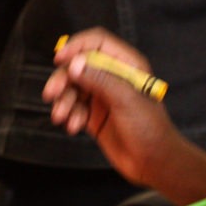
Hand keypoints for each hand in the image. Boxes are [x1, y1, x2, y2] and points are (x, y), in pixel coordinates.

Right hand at [42, 29, 178, 189]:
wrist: (154, 162)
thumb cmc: (149, 128)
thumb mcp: (125, 100)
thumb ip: (99, 79)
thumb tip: (74, 64)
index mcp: (126, 65)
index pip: (97, 43)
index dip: (76, 46)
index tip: (60, 59)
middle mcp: (112, 77)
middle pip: (78, 66)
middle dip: (63, 79)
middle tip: (51, 94)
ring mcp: (102, 96)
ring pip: (72, 88)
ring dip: (63, 101)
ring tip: (61, 117)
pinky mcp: (94, 115)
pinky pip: (74, 107)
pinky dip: (69, 115)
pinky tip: (73, 127)